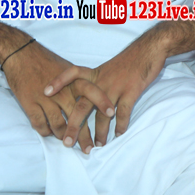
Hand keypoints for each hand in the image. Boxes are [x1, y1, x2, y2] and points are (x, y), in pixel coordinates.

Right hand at [2, 40, 110, 150]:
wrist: (21, 55)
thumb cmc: (48, 62)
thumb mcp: (69, 68)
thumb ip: (81, 82)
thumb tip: (96, 95)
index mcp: (73, 80)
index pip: (92, 90)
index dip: (102, 102)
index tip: (112, 114)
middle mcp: (62, 91)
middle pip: (77, 115)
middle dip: (84, 134)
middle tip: (90, 148)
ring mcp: (45, 99)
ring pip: (58, 124)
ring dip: (65, 136)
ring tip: (70, 144)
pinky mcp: (29, 104)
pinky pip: (40, 124)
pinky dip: (46, 132)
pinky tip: (50, 135)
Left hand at [45, 34, 166, 148]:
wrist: (149, 50)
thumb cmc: (128, 60)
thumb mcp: (107, 67)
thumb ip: (96, 81)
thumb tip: (85, 98)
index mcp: (95, 73)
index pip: (72, 74)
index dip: (58, 81)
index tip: (45, 92)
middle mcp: (102, 81)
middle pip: (83, 105)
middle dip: (74, 126)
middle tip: (67, 142)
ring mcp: (116, 87)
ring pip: (103, 115)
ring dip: (100, 132)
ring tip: (97, 145)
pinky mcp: (132, 91)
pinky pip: (123, 113)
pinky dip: (121, 125)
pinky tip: (119, 134)